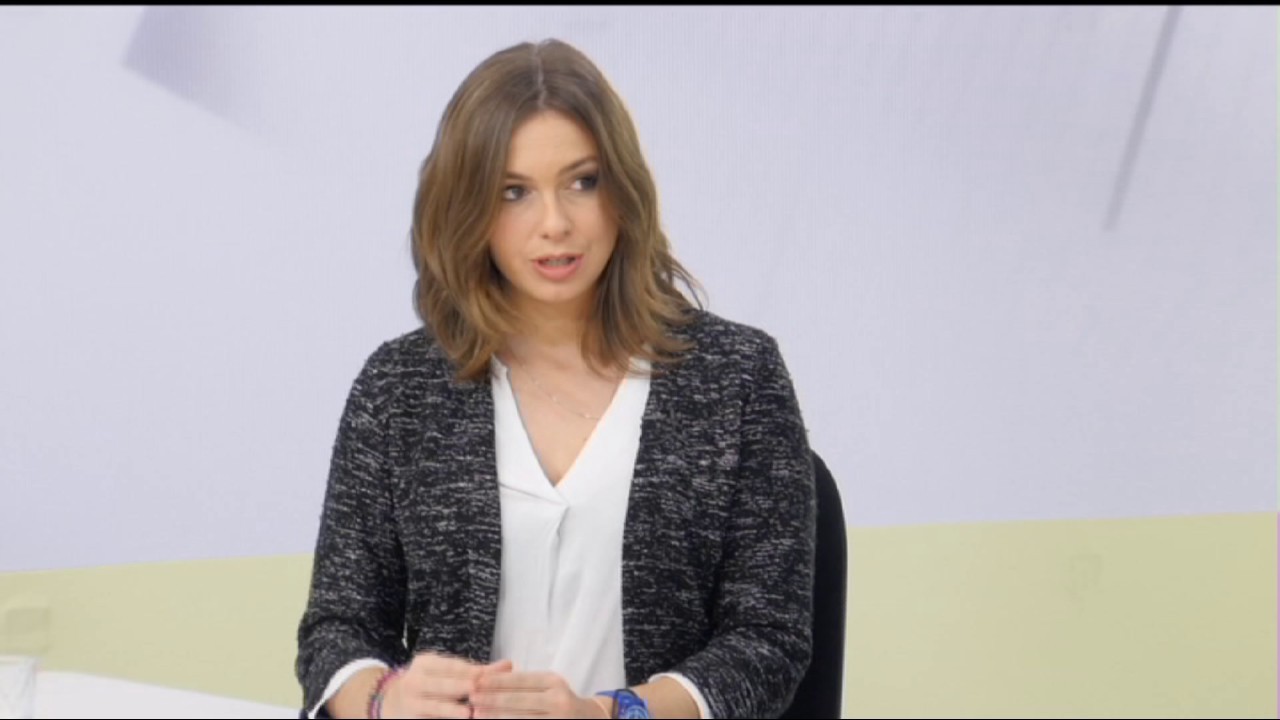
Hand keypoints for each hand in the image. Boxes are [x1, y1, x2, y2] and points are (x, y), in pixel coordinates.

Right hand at [380, 652, 512, 718]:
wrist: (391, 702)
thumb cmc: (431, 683)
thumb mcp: (447, 671)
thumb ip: (478, 670)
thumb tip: (510, 666)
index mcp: (425, 664)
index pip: (449, 666)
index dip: (468, 672)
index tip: (486, 676)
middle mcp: (414, 682)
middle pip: (440, 686)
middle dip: (459, 688)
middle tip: (477, 691)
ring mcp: (411, 704)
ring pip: (433, 708)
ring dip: (450, 711)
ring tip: (468, 714)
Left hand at [469, 671, 611, 718]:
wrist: (590, 719)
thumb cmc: (558, 700)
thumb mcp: (546, 685)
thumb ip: (522, 681)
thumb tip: (487, 677)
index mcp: (553, 682)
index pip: (520, 680)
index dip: (496, 681)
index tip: (476, 682)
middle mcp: (558, 700)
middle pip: (518, 701)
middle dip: (492, 700)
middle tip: (471, 700)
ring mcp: (558, 719)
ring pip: (521, 719)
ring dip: (497, 717)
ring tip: (477, 715)